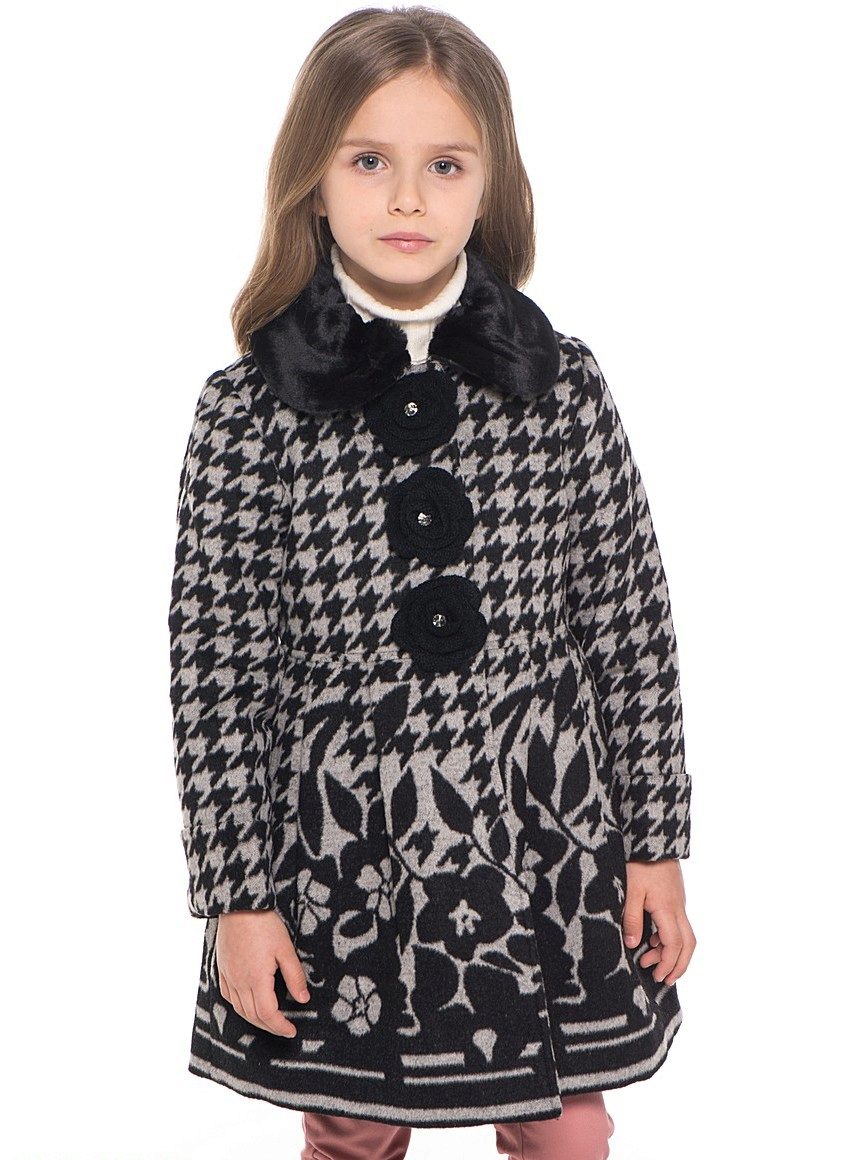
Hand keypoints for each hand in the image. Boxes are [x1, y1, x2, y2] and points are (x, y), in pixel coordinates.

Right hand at [215, 908, 309, 1036]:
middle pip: (253, 1015)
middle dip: (269, 1026)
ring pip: (239, 1009)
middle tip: (284, 1029)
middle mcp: (239, 982)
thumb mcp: (285, 949)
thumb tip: (303, 999)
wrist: (239, 905)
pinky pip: (228, 996)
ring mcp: (228, 976)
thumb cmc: (264, 924)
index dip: (280, 1026)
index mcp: (256, 980)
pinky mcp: (222, 969)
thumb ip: (294, 977)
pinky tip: (247, 1004)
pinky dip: (239, 1006)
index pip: (268, 1014)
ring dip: (254, 1019)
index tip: (292, 1030)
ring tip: (269, 1020)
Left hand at [622, 859, 695, 984]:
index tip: (658, 977)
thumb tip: (633, 945)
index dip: (668, 963)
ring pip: (685, 934)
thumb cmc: (639, 862)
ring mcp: (678, 902)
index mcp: (667, 909)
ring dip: (672, 951)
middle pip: (688, 943)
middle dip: (678, 965)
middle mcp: (678, 908)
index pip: (674, 944)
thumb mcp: (630, 890)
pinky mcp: (674, 896)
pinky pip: (678, 923)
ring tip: (650, 960)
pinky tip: (652, 939)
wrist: (652, 839)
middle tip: (664, 979)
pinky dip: (669, 937)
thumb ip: (631, 918)